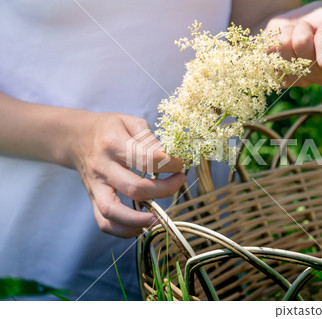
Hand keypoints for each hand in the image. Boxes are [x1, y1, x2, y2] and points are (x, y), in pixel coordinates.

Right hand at [70, 112, 185, 237]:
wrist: (76, 137)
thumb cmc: (109, 128)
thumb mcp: (130, 121)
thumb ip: (150, 138)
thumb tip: (170, 157)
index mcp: (112, 143)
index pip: (147, 159)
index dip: (170, 164)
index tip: (181, 163)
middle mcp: (102, 167)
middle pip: (134, 188)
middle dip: (163, 189)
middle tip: (179, 181)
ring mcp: (95, 186)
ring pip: (112, 211)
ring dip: (139, 220)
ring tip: (159, 218)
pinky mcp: (93, 199)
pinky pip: (103, 222)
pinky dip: (123, 230)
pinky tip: (142, 226)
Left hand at [265, 1, 321, 86]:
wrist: (286, 21)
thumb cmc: (315, 20)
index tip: (321, 28)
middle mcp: (319, 77)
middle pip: (306, 57)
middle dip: (303, 33)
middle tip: (306, 29)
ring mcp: (297, 80)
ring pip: (286, 55)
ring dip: (288, 35)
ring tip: (293, 33)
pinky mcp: (276, 77)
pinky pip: (271, 56)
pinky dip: (274, 41)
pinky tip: (280, 42)